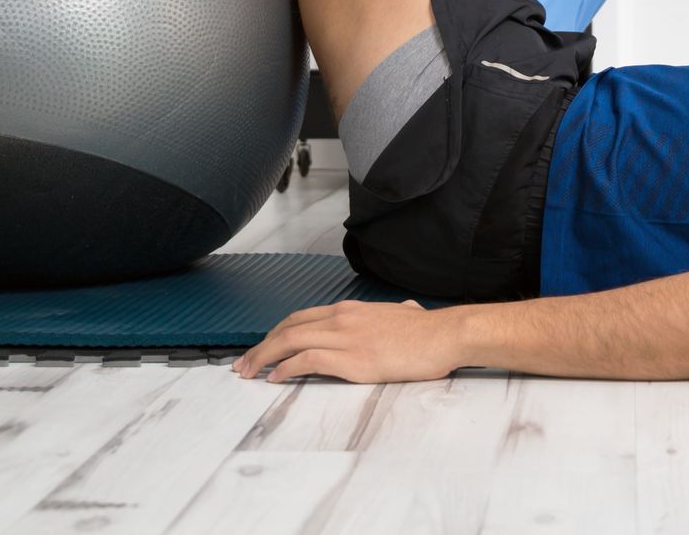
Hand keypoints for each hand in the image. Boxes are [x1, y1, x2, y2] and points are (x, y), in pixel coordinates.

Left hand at [232, 299, 464, 384]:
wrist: (445, 336)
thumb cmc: (429, 331)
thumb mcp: (408, 314)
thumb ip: (400, 312)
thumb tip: (407, 310)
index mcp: (350, 310)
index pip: (300, 318)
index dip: (276, 333)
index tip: (261, 348)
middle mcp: (342, 318)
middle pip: (287, 328)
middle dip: (261, 346)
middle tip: (242, 364)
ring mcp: (345, 337)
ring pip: (290, 341)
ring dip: (264, 357)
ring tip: (248, 373)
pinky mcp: (351, 358)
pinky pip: (307, 359)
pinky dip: (286, 368)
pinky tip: (275, 378)